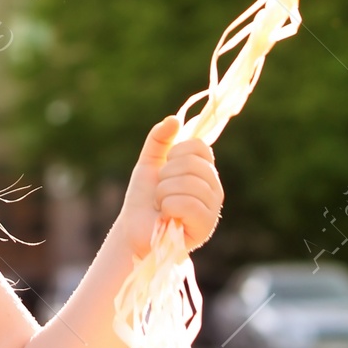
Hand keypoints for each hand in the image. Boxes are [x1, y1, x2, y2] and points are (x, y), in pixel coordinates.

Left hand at [119, 115, 223, 258]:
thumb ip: (159, 138)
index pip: (200, 146)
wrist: (133, 229)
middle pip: (193, 164)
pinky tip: (166, 216)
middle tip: (160, 192)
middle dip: (166, 176)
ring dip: (164, 193)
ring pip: (189, 184)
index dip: (177, 152)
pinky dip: (169, 206)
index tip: (166, 166)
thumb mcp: (149, 162)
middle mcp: (214, 188)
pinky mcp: (205, 227)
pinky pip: (188, 204)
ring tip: (162, 205)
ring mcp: (212, 208)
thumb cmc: (144, 198)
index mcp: (204, 171)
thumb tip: (174, 119)